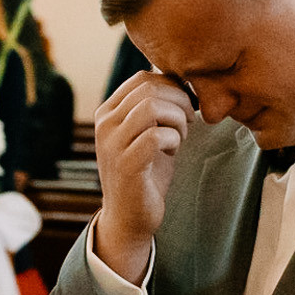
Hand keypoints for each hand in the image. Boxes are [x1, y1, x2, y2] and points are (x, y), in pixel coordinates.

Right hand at [91, 72, 192, 283]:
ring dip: (177, 118)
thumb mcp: (147, 132)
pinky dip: (174, 139)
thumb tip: (179, 77)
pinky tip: (173, 150)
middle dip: (180, 100)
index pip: (143, 78)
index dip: (172, 86)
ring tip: (181, 135)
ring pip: (152, 107)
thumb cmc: (146, 171)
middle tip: (190, 120)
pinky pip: (156, 135)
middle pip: (149, 88)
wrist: (130, 217)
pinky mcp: (126, 164)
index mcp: (108, 111)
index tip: (186, 105)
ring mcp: (112, 144)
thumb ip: (156, 106)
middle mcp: (105, 123)